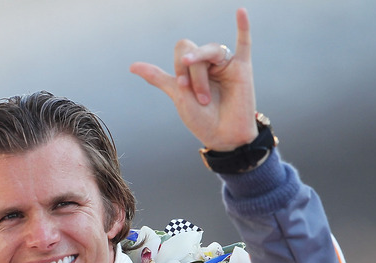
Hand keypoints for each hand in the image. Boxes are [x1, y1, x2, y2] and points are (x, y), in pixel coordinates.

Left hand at [130, 8, 257, 151]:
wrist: (223, 137)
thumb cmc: (201, 119)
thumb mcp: (177, 95)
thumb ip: (158, 77)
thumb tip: (131, 66)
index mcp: (192, 68)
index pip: (183, 52)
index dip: (180, 67)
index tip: (183, 88)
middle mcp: (208, 63)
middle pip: (195, 50)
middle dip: (192, 74)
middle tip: (198, 97)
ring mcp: (226, 64)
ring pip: (211, 50)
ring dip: (203, 75)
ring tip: (205, 97)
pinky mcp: (243, 69)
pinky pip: (244, 43)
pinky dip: (243, 27)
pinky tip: (241, 11)